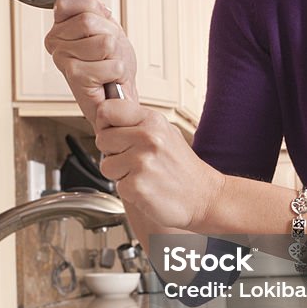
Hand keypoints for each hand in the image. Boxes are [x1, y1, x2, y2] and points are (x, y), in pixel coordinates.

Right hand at [44, 0, 137, 125]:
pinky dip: (116, 72)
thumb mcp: (106, 27)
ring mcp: (62, 58)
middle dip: (110, 36)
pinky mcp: (75, 76)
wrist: (117, 97)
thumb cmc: (111, 66)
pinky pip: (111, 64)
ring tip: (106, 65)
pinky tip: (106, 79)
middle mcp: (55, 42)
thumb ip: (94, 8)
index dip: (96, 13)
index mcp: (59, 26)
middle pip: (89, 21)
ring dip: (114, 56)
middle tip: (106, 53)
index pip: (73, 0)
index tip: (99, 30)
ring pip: (104, 42)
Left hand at [94, 99, 225, 230]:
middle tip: (135, 159)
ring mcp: (142, 162)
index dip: (106, 124)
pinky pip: (117, 186)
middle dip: (113, 152)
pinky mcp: (137, 186)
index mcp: (153, 121)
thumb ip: (137, 123)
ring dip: (120, 174)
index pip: (107, 109)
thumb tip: (107, 118)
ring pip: (106, 165)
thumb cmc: (183, 168)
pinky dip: (129, 191)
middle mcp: (148, 138)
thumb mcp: (165, 133)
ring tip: (143, 174)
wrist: (205, 198)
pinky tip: (147, 188)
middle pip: (102, 139)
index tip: (115, 132)